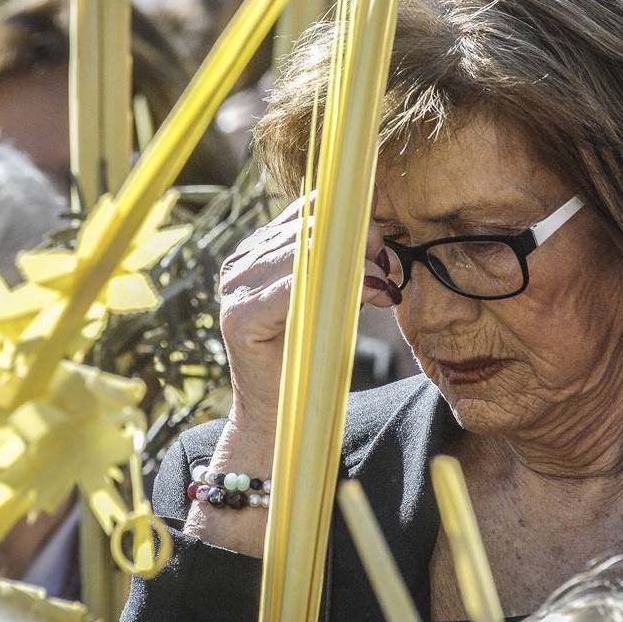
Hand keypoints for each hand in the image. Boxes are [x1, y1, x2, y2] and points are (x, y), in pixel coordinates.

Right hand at [217, 192, 397, 434]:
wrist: (280, 413)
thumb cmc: (310, 351)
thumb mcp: (331, 294)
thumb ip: (344, 262)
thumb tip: (380, 233)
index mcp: (259, 248)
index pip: (307, 209)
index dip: (349, 219)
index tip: (381, 243)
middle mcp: (241, 261)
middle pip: (310, 227)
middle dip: (359, 243)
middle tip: (387, 268)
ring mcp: (235, 287)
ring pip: (305, 252)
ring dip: (354, 266)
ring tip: (380, 287)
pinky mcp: (239, 317)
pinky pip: (293, 287)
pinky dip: (334, 287)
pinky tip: (364, 295)